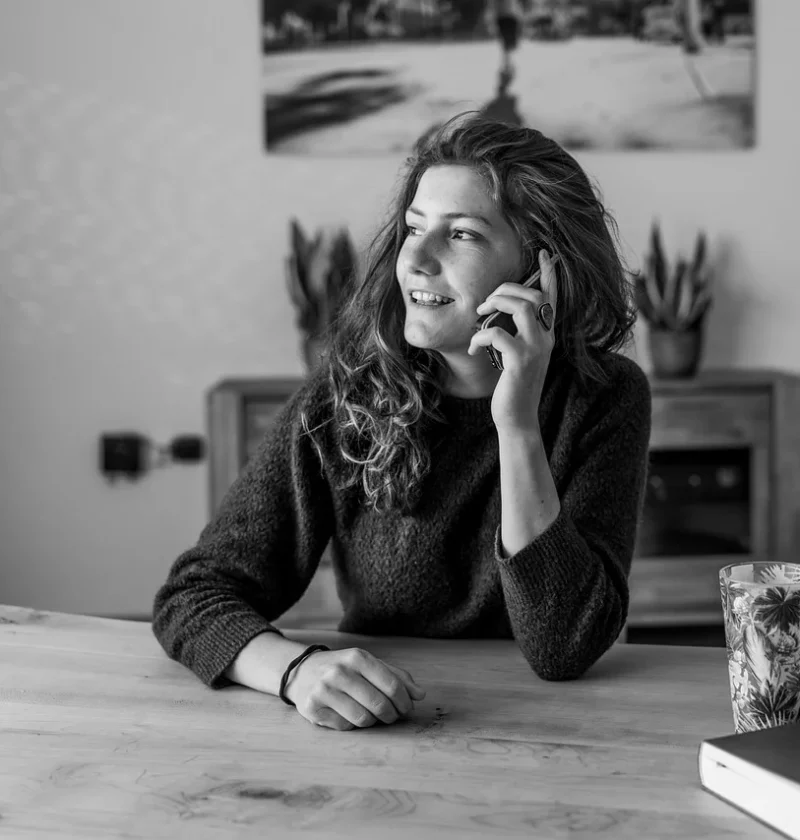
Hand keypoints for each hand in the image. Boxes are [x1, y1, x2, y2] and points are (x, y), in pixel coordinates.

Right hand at [285, 647, 426, 730]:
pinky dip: (351, 724)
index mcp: (357, 657)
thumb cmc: (343, 668)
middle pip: (379, 705)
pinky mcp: (313, 709)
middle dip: (391, 715)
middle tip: (392, 716)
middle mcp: (339, 672)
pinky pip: (345, 726)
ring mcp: (324, 690)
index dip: (404, 701)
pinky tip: (347, 713)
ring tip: (369, 713)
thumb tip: (420, 695)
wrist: (301, 671)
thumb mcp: (367, 663)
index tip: (407, 708)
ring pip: (363, 719)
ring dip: (372, 721)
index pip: (391, 685)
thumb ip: (396, 676)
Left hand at [470, 249, 557, 433]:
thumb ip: (515, 335)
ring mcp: (535, 349)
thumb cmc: (513, 387)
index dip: (549, 275)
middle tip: (485, 302)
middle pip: (532, 296)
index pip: (551, 299)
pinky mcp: (520, 362)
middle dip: (505, 289)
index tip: (545, 253)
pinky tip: (475, 348)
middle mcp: (546, 339)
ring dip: (495, 303)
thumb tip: (493, 315)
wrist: (517, 419)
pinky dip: (481, 337)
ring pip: (521, 307)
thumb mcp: (516, 356)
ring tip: (480, 315)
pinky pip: (498, 335)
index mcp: (546, 335)